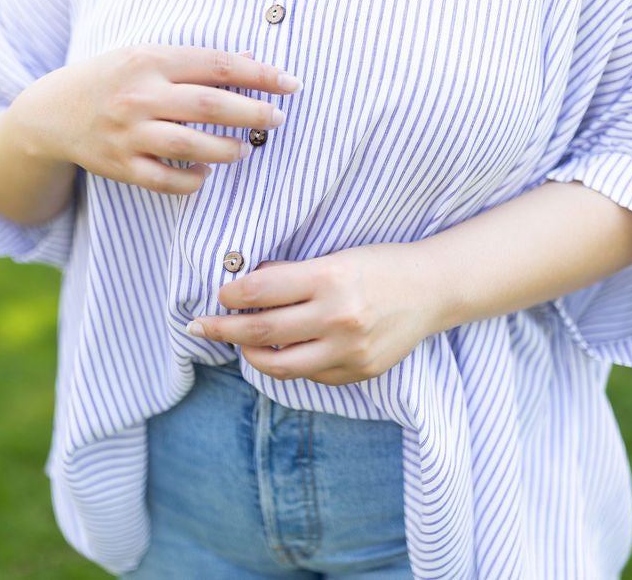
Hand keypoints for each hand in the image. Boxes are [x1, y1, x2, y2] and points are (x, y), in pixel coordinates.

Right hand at [9, 44, 301, 193]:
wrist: (50, 112)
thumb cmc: (110, 79)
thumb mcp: (146, 56)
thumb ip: (195, 61)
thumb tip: (251, 60)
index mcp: (150, 60)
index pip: (218, 66)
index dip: (260, 75)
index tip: (291, 84)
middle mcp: (139, 96)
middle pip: (211, 106)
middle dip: (253, 113)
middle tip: (276, 119)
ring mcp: (129, 134)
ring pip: (192, 146)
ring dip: (228, 150)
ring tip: (244, 148)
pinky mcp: (121, 166)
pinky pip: (168, 181)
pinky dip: (194, 181)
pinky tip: (207, 174)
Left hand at [187, 243, 438, 385]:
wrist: (432, 290)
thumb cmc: (379, 266)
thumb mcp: (335, 257)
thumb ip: (290, 275)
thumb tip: (244, 286)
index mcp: (329, 278)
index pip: (259, 291)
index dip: (230, 295)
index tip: (219, 295)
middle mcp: (338, 316)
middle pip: (261, 332)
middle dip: (222, 329)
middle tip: (199, 326)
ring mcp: (350, 350)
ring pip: (280, 365)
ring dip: (250, 355)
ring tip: (240, 345)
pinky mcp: (359, 371)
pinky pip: (310, 375)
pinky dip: (289, 364)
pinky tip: (281, 353)